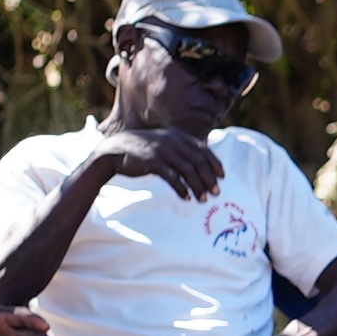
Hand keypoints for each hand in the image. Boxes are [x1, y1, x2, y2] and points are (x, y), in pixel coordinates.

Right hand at [95, 128, 226, 197]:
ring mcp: (162, 150)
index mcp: (178, 135)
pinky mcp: (152, 161)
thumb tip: (199, 165)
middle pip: (199, 161)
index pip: (203, 149)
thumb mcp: (164, 145)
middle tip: (216, 192)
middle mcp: (173, 141)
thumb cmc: (142, 150)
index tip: (222, 176)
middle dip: (209, 178)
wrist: (114, 150)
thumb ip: (181, 151)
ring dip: (198, 186)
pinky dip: (181, 189)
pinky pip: (172, 177)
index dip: (215, 163)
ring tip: (203, 199)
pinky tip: (186, 197)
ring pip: (188, 170)